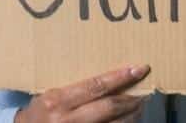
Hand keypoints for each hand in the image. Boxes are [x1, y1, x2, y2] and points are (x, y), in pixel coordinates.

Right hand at [15, 64, 149, 122]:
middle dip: (131, 99)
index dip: (120, 77)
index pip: (96, 86)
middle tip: (145, 92)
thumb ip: (75, 88)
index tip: (139, 69)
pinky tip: (127, 122)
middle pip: (109, 107)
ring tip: (140, 107)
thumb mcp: (51, 95)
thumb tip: (107, 77)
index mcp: (58, 100)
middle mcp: (67, 119)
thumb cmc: (40, 112)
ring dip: (131, 117)